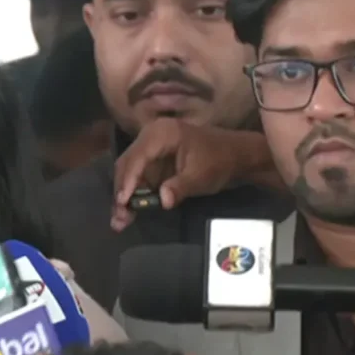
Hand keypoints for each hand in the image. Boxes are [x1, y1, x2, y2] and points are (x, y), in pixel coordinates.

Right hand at [111, 118, 274, 230]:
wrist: (236, 157)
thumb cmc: (220, 161)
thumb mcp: (202, 175)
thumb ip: (180, 187)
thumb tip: (163, 201)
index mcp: (161, 133)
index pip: (137, 157)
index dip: (128, 180)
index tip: (123, 202)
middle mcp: (149, 138)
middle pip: (126, 166)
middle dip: (121, 192)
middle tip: (119, 217)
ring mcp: (149, 150)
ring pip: (127, 175)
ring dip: (123, 198)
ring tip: (119, 221)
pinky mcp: (151, 163)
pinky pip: (136, 180)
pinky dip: (132, 197)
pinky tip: (127, 215)